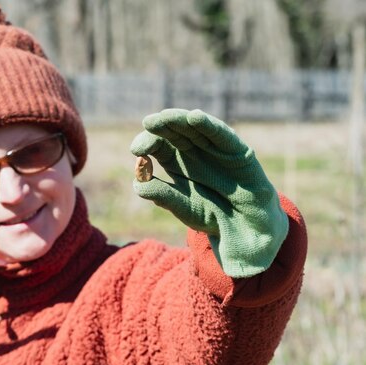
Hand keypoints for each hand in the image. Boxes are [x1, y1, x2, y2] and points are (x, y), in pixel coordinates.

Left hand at [130, 108, 287, 277]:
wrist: (245, 229)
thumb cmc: (212, 216)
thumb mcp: (184, 208)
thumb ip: (164, 196)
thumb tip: (138, 186)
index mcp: (176, 163)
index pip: (157, 147)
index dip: (146, 144)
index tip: (137, 151)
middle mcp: (193, 151)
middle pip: (173, 133)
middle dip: (161, 126)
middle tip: (148, 123)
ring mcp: (215, 149)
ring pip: (195, 128)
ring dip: (179, 120)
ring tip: (164, 117)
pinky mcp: (237, 151)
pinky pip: (222, 135)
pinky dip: (208, 126)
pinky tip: (194, 118)